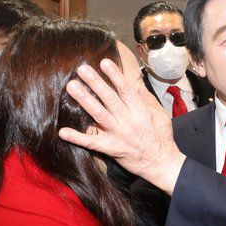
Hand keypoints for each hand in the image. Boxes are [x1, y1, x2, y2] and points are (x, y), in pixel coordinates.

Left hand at [58, 42, 185, 194]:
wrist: (161, 163)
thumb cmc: (162, 137)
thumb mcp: (160, 114)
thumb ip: (147, 98)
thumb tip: (135, 83)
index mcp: (140, 110)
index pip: (125, 89)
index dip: (114, 75)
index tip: (104, 62)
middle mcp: (128, 120)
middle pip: (109, 99)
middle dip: (95, 83)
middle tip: (81, 69)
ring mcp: (118, 135)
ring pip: (99, 115)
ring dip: (84, 100)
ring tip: (72, 87)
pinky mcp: (111, 149)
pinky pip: (92, 143)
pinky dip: (77, 138)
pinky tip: (63, 131)